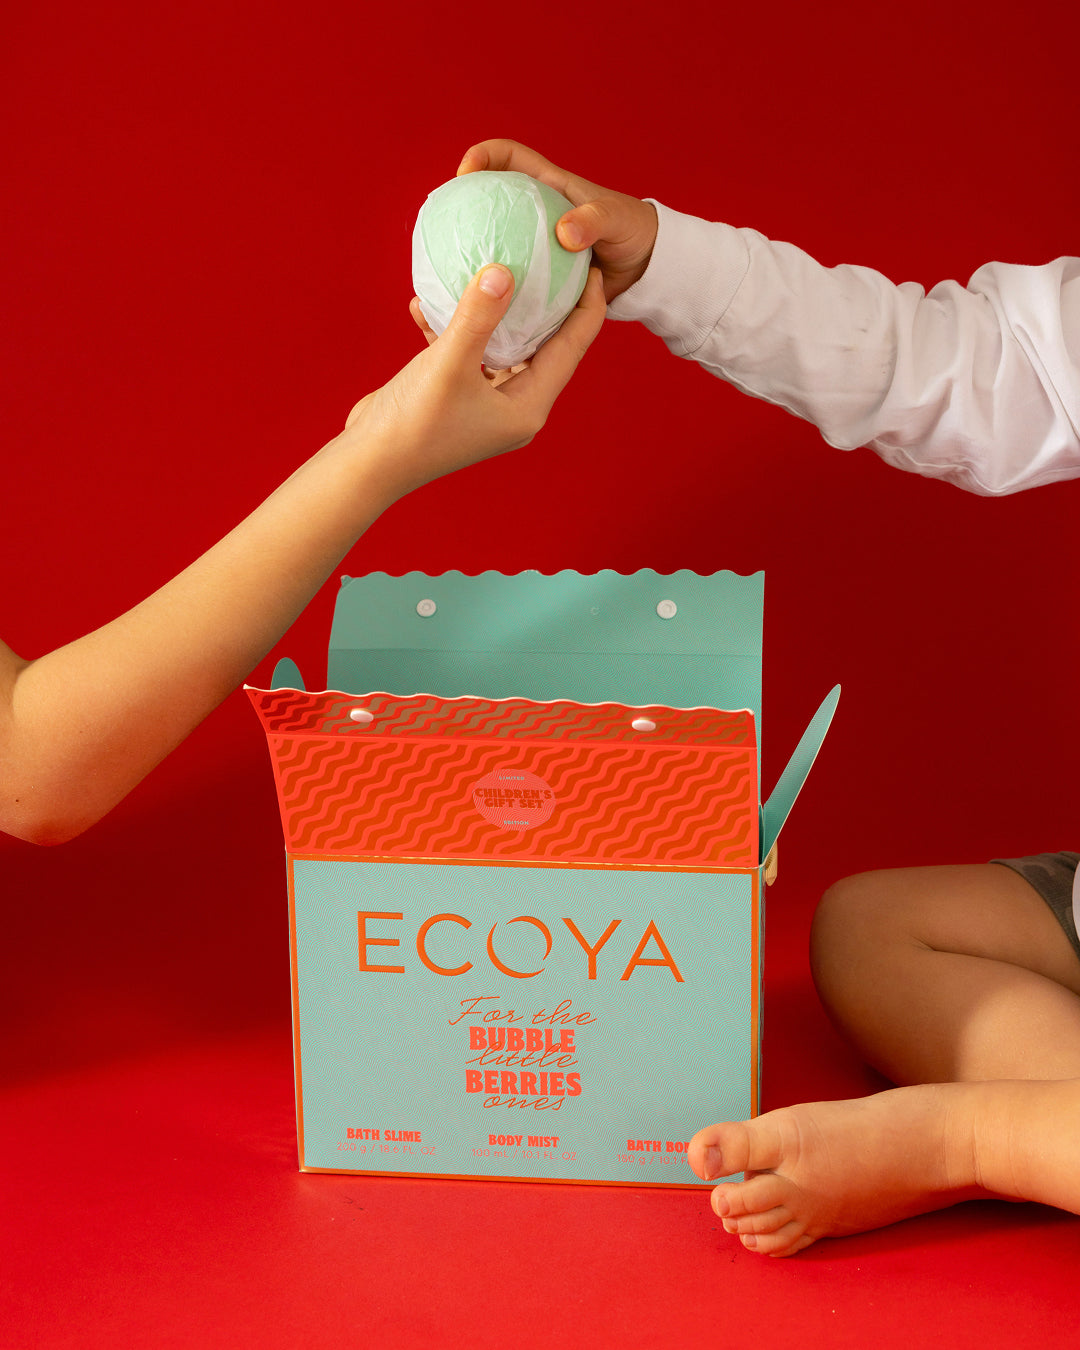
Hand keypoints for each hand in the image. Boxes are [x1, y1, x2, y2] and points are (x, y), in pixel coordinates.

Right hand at [345, 260, 604, 498]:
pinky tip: (428, 300)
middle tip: (554, 259)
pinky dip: (454, 328)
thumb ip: (478, 317)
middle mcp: (515, 408)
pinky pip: (467, 354)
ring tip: (500, 268)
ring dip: (497, 312)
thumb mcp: (448, 364)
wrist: (368, 465)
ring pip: (504, 346)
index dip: (588, 305)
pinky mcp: (458, 398)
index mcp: (528, 407)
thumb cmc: (415, 423)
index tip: (593, 264)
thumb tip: (504, 270)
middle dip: (550, 303)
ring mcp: (487, 405)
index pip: (572, 348)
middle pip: (546, 345)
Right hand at [457, 139, 657, 302]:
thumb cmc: (632, 233)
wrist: (645, 270)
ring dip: (473, 251)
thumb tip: (563, 234)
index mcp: (549, 188)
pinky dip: (495, 287)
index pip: (510, 158)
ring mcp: (534, 246)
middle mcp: (535, 214)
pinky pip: (511, 277)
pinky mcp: (538, 275)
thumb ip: (592, 221)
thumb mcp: (616, 221)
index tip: (465, 172)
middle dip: (464, 206)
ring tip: (448, 267)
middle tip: (445, 225)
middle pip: (490, 201)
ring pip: (496, 242)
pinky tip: (480, 303)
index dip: (484, 156)